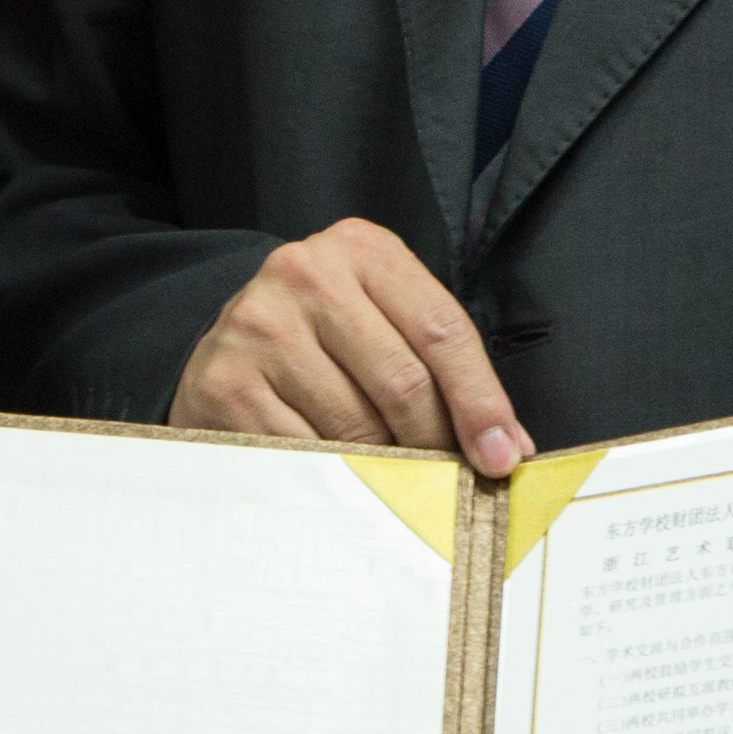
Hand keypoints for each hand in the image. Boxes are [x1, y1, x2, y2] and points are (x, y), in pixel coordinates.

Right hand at [172, 221, 529, 475]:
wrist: (225, 345)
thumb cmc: (325, 339)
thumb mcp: (384, 322)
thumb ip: (441, 367)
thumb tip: (507, 448)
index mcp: (361, 249)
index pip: (442, 329)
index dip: (481, 401)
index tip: (504, 457)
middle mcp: (307, 273)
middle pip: (403, 381)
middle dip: (438, 444)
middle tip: (453, 484)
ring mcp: (259, 325)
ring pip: (356, 425)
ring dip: (388, 468)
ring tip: (394, 480)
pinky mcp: (224, 381)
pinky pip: (306, 453)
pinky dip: (335, 477)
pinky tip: (341, 479)